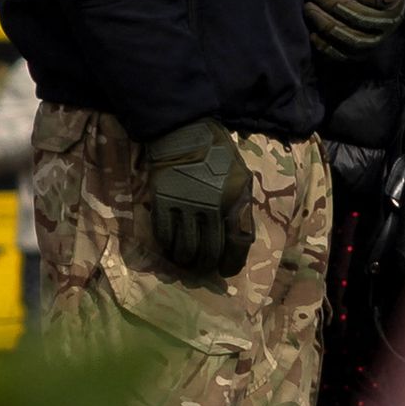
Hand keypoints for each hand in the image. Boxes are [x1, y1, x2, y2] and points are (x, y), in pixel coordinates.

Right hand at [139, 119, 244, 277]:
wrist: (184, 134)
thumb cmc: (217, 156)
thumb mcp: (241, 178)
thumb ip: (240, 208)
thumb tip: (236, 241)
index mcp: (237, 200)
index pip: (239, 242)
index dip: (232, 262)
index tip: (226, 271)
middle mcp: (213, 206)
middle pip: (210, 250)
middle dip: (206, 266)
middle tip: (202, 270)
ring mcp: (186, 205)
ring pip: (186, 248)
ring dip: (186, 262)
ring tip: (186, 264)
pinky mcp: (163, 202)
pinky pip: (165, 236)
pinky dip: (167, 248)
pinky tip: (170, 250)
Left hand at [307, 0, 404, 56]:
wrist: (386, 1)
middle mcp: (390, 20)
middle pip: (356, 14)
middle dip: (328, 0)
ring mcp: (378, 39)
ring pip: (350, 37)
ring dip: (324, 23)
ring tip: (307, 7)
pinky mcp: (364, 53)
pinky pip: (344, 55)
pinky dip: (326, 46)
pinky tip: (312, 33)